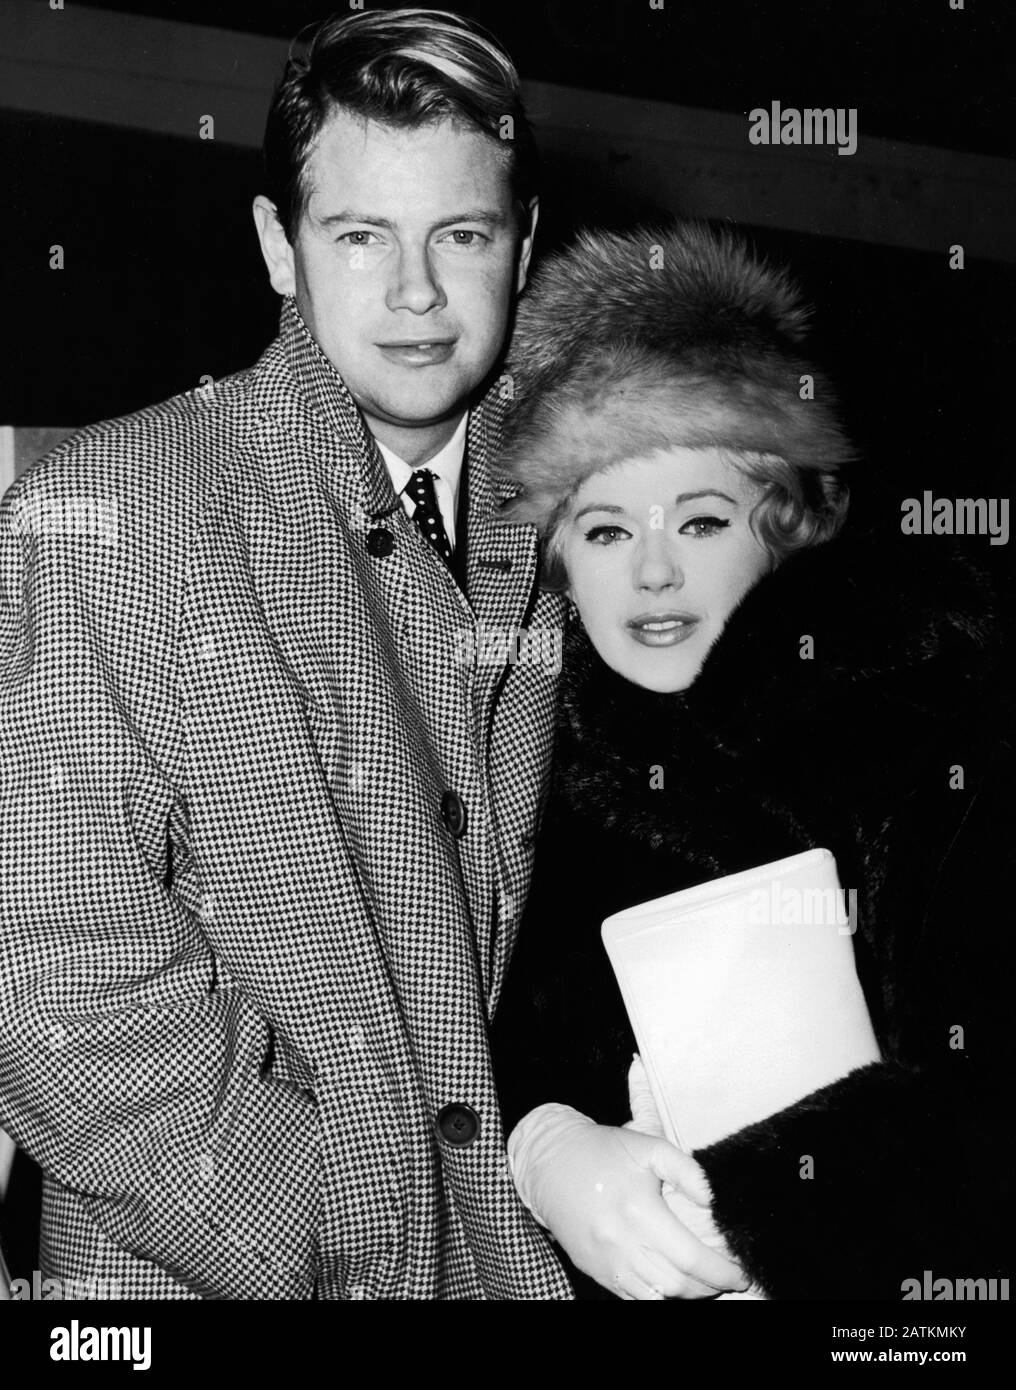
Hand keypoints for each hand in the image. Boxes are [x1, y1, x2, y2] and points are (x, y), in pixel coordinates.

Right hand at [508, 1104, 749, 1299]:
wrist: (551, 1162)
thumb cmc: (604, 1151)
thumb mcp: (648, 1147)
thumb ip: (686, 1170)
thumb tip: (714, 1199)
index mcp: (638, 1210)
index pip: (690, 1258)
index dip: (721, 1271)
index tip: (740, 1271)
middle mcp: (621, 1243)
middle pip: (677, 1285)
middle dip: (710, 1288)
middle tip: (729, 1279)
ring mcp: (607, 1262)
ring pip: (658, 1297)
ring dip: (688, 1297)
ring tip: (706, 1284)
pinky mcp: (596, 1271)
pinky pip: (634, 1298)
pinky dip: (660, 1298)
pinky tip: (675, 1286)